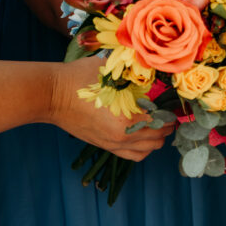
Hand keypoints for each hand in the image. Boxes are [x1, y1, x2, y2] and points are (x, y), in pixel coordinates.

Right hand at [46, 58, 173, 160]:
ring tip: (158, 123)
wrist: (50, 94)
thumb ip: (134, 74)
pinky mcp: (104, 146)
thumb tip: (154, 70)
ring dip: (156, 138)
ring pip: (147, 150)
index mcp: (126, 118)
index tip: (176, 104)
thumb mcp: (111, 70)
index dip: (172, 112)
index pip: (162, 121)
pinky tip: (143, 134)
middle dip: (166, 125)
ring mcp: (112, 144)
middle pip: (158, 138)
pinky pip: (132, 155)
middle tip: (168, 111)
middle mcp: (122, 136)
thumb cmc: (78, 78)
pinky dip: (143, 148)